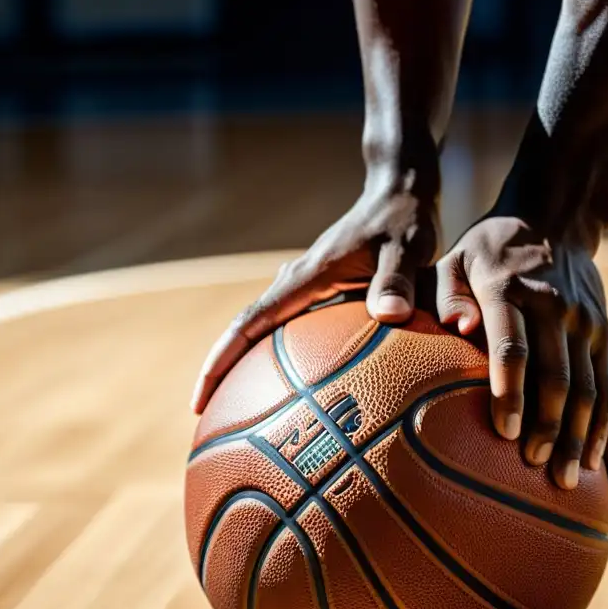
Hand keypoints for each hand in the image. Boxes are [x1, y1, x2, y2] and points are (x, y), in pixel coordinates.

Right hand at [191, 181, 438, 413]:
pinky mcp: (322, 291)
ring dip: (247, 366)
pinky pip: (292, 329)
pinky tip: (301, 389)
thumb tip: (392, 315)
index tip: (200, 398)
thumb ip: (399, 280)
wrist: (399, 189)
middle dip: (222, 373)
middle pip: (246, 332)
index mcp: (306, 277)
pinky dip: (283, 357)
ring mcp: (307, 287)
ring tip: (244, 413)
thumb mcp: (407, 247)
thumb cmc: (404, 218)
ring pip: (264, 331)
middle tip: (209, 419)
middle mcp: (297, 283)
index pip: (250, 323)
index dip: (221, 361)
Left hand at [434, 215, 607, 515]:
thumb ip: (446, 293)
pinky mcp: (602, 335)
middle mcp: (552, 307)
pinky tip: (597, 465)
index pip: (513, 346)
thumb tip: (458, 326)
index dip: (510, 390)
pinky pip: (606, 388)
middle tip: (536, 468)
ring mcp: (584, 322)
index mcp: (507, 289)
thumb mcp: (454, 258)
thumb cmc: (485, 251)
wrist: (553, 218)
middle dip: (548, 426)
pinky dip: (604, 428)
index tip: (506, 432)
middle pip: (556, 376)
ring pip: (588, 388)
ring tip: (567, 481)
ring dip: (579, 436)